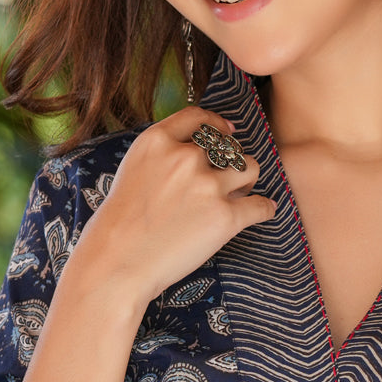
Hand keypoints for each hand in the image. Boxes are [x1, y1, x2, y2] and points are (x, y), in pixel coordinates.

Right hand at [71, 107, 276, 311]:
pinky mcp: (225, 217)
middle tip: (227, 180)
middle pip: (228, 146)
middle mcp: (185, 157)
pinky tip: (261, 212)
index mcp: (158, 141)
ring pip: (250, 168)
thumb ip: (163, 156)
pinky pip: (261, 206)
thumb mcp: (133, 171)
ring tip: (238, 196)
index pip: (198, 118)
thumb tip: (200, 153)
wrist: (117, 262)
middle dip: (230, 162)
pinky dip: (264, 209)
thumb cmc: (120, 224)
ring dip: (247, 181)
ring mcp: (207, 186)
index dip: (217, 124)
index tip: (228, 131)